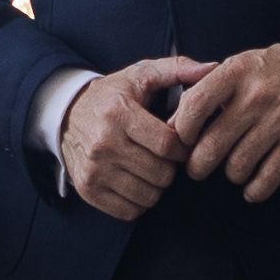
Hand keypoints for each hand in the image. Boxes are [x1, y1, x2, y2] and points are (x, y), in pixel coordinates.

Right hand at [57, 55, 210, 221]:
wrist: (66, 115)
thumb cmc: (112, 96)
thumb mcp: (141, 74)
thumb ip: (178, 69)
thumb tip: (213, 68)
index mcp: (118, 113)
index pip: (167, 145)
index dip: (182, 147)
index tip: (179, 142)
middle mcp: (103, 143)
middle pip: (161, 174)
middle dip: (170, 166)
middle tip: (163, 155)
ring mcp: (94, 169)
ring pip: (148, 195)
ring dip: (156, 185)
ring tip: (149, 166)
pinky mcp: (88, 189)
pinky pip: (130, 211)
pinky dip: (139, 200)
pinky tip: (135, 180)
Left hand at [169, 44, 279, 203]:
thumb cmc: (271, 70)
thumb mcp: (237, 67)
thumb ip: (205, 91)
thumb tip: (171, 124)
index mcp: (236, 73)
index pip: (196, 105)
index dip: (182, 129)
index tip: (183, 140)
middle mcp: (256, 96)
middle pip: (213, 144)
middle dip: (198, 164)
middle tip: (197, 167)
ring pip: (238, 165)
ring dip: (230, 174)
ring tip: (232, 169)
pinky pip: (269, 177)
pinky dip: (255, 190)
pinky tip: (251, 187)